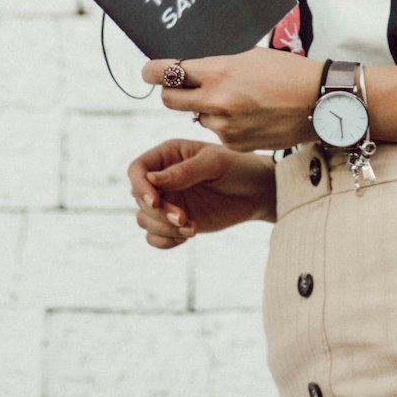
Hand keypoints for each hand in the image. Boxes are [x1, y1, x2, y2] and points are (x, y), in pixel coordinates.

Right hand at [127, 138, 276, 246]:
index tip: (155, 202)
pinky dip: (166, 241)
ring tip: (191, 228)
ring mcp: (169, 200)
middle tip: (183, 219)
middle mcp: (163, 178)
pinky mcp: (175, 222)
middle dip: (158, 213)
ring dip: (163, 228)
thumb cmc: (238, 167)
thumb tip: (151, 179)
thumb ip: (185, 171)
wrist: (258, 191)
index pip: (138, 170)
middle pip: (139, 199)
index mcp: (169, 155)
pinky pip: (155, 237)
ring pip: (144, 220)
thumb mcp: (215, 163)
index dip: (140, 187)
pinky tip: (189, 235)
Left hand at [142, 47, 322, 151]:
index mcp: (219, 72)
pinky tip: (249, 115)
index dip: (152, 71)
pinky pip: (217, 132)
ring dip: (204, 108)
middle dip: (172, 91)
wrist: (319, 102)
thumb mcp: (249, 56)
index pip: (166, 72)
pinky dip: (225, 124)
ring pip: (195, 117)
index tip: (149, 70)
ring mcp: (224, 127)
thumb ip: (218, 64)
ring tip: (235, 99)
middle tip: (181, 85)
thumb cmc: (287, 72)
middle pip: (168, 99)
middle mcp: (217, 101)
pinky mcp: (234, 145)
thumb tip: (191, 67)